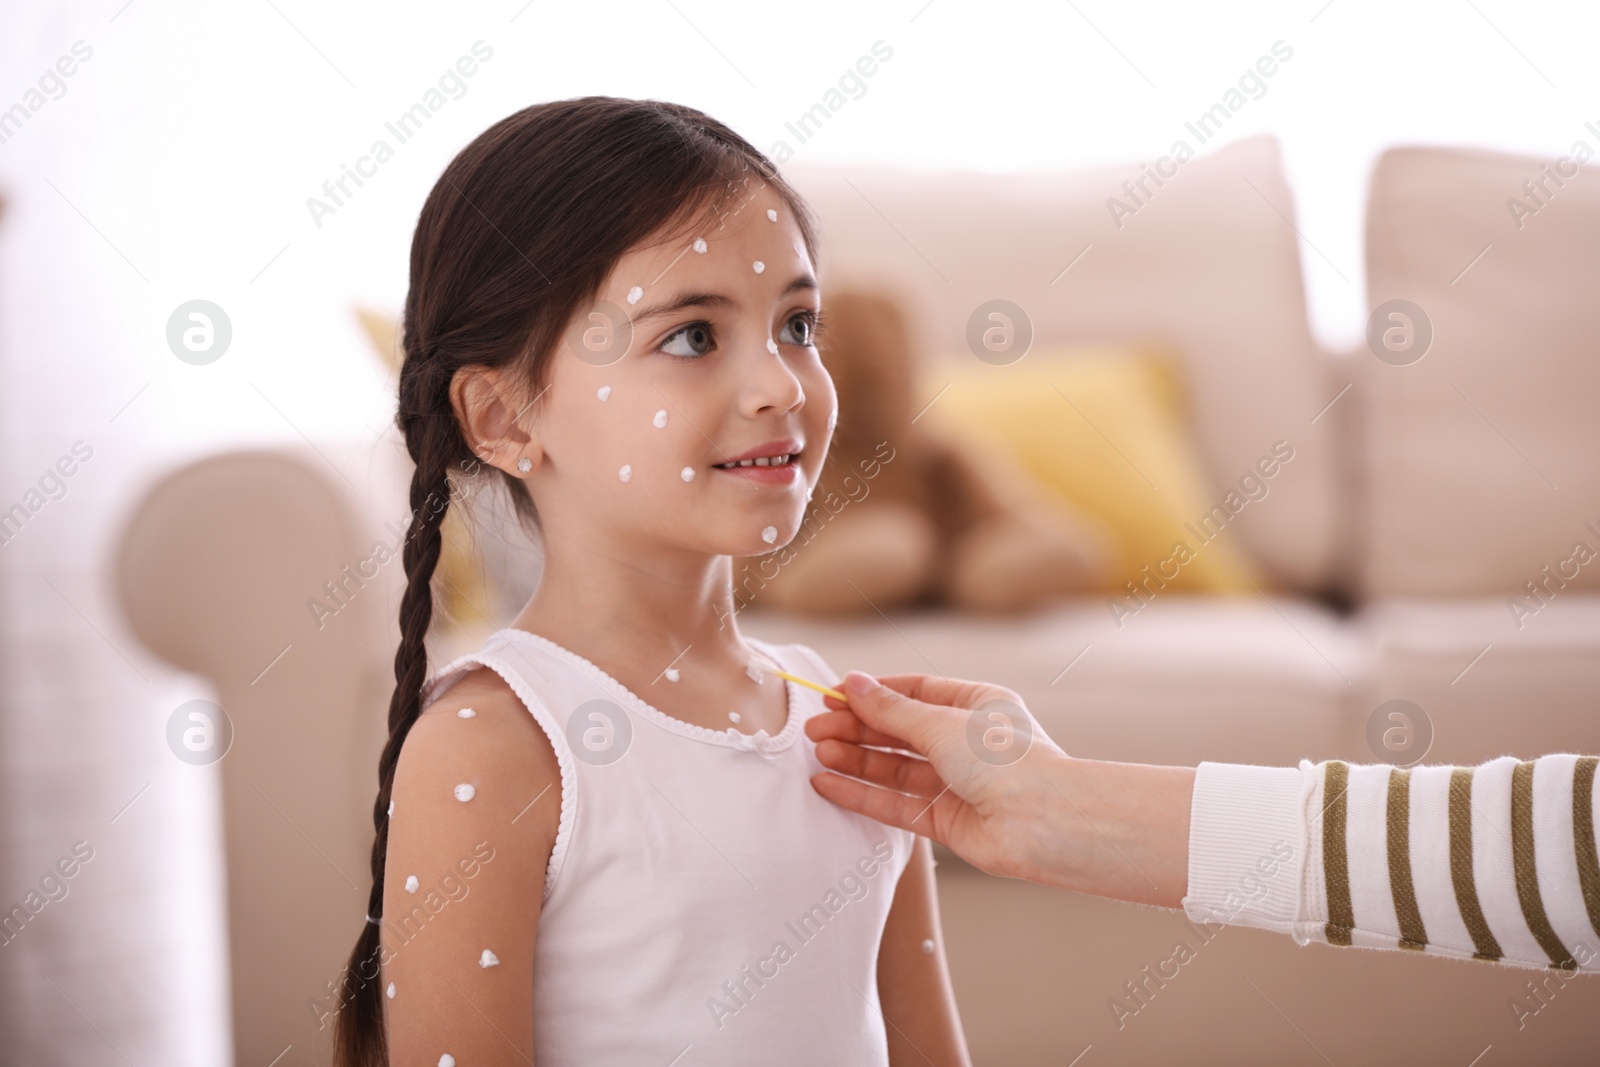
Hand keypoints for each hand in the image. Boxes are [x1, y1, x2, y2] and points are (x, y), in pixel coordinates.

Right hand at [805, 671, 1193, 906]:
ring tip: (816, 751)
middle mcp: (967, 743)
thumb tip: (852, 684)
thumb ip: (891, 710)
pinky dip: (861, 793)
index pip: (916, 691)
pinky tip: (827, 783)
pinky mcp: (946, 821)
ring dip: (855, 759)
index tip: (833, 695)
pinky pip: (895, 803)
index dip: (873, 693)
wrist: (1044, 824)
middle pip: (900, 731)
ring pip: (894, 767)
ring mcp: (956, 783)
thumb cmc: (1007, 761)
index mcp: (978, 705)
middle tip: (814, 727)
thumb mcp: (942, 723)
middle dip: (857, 728)